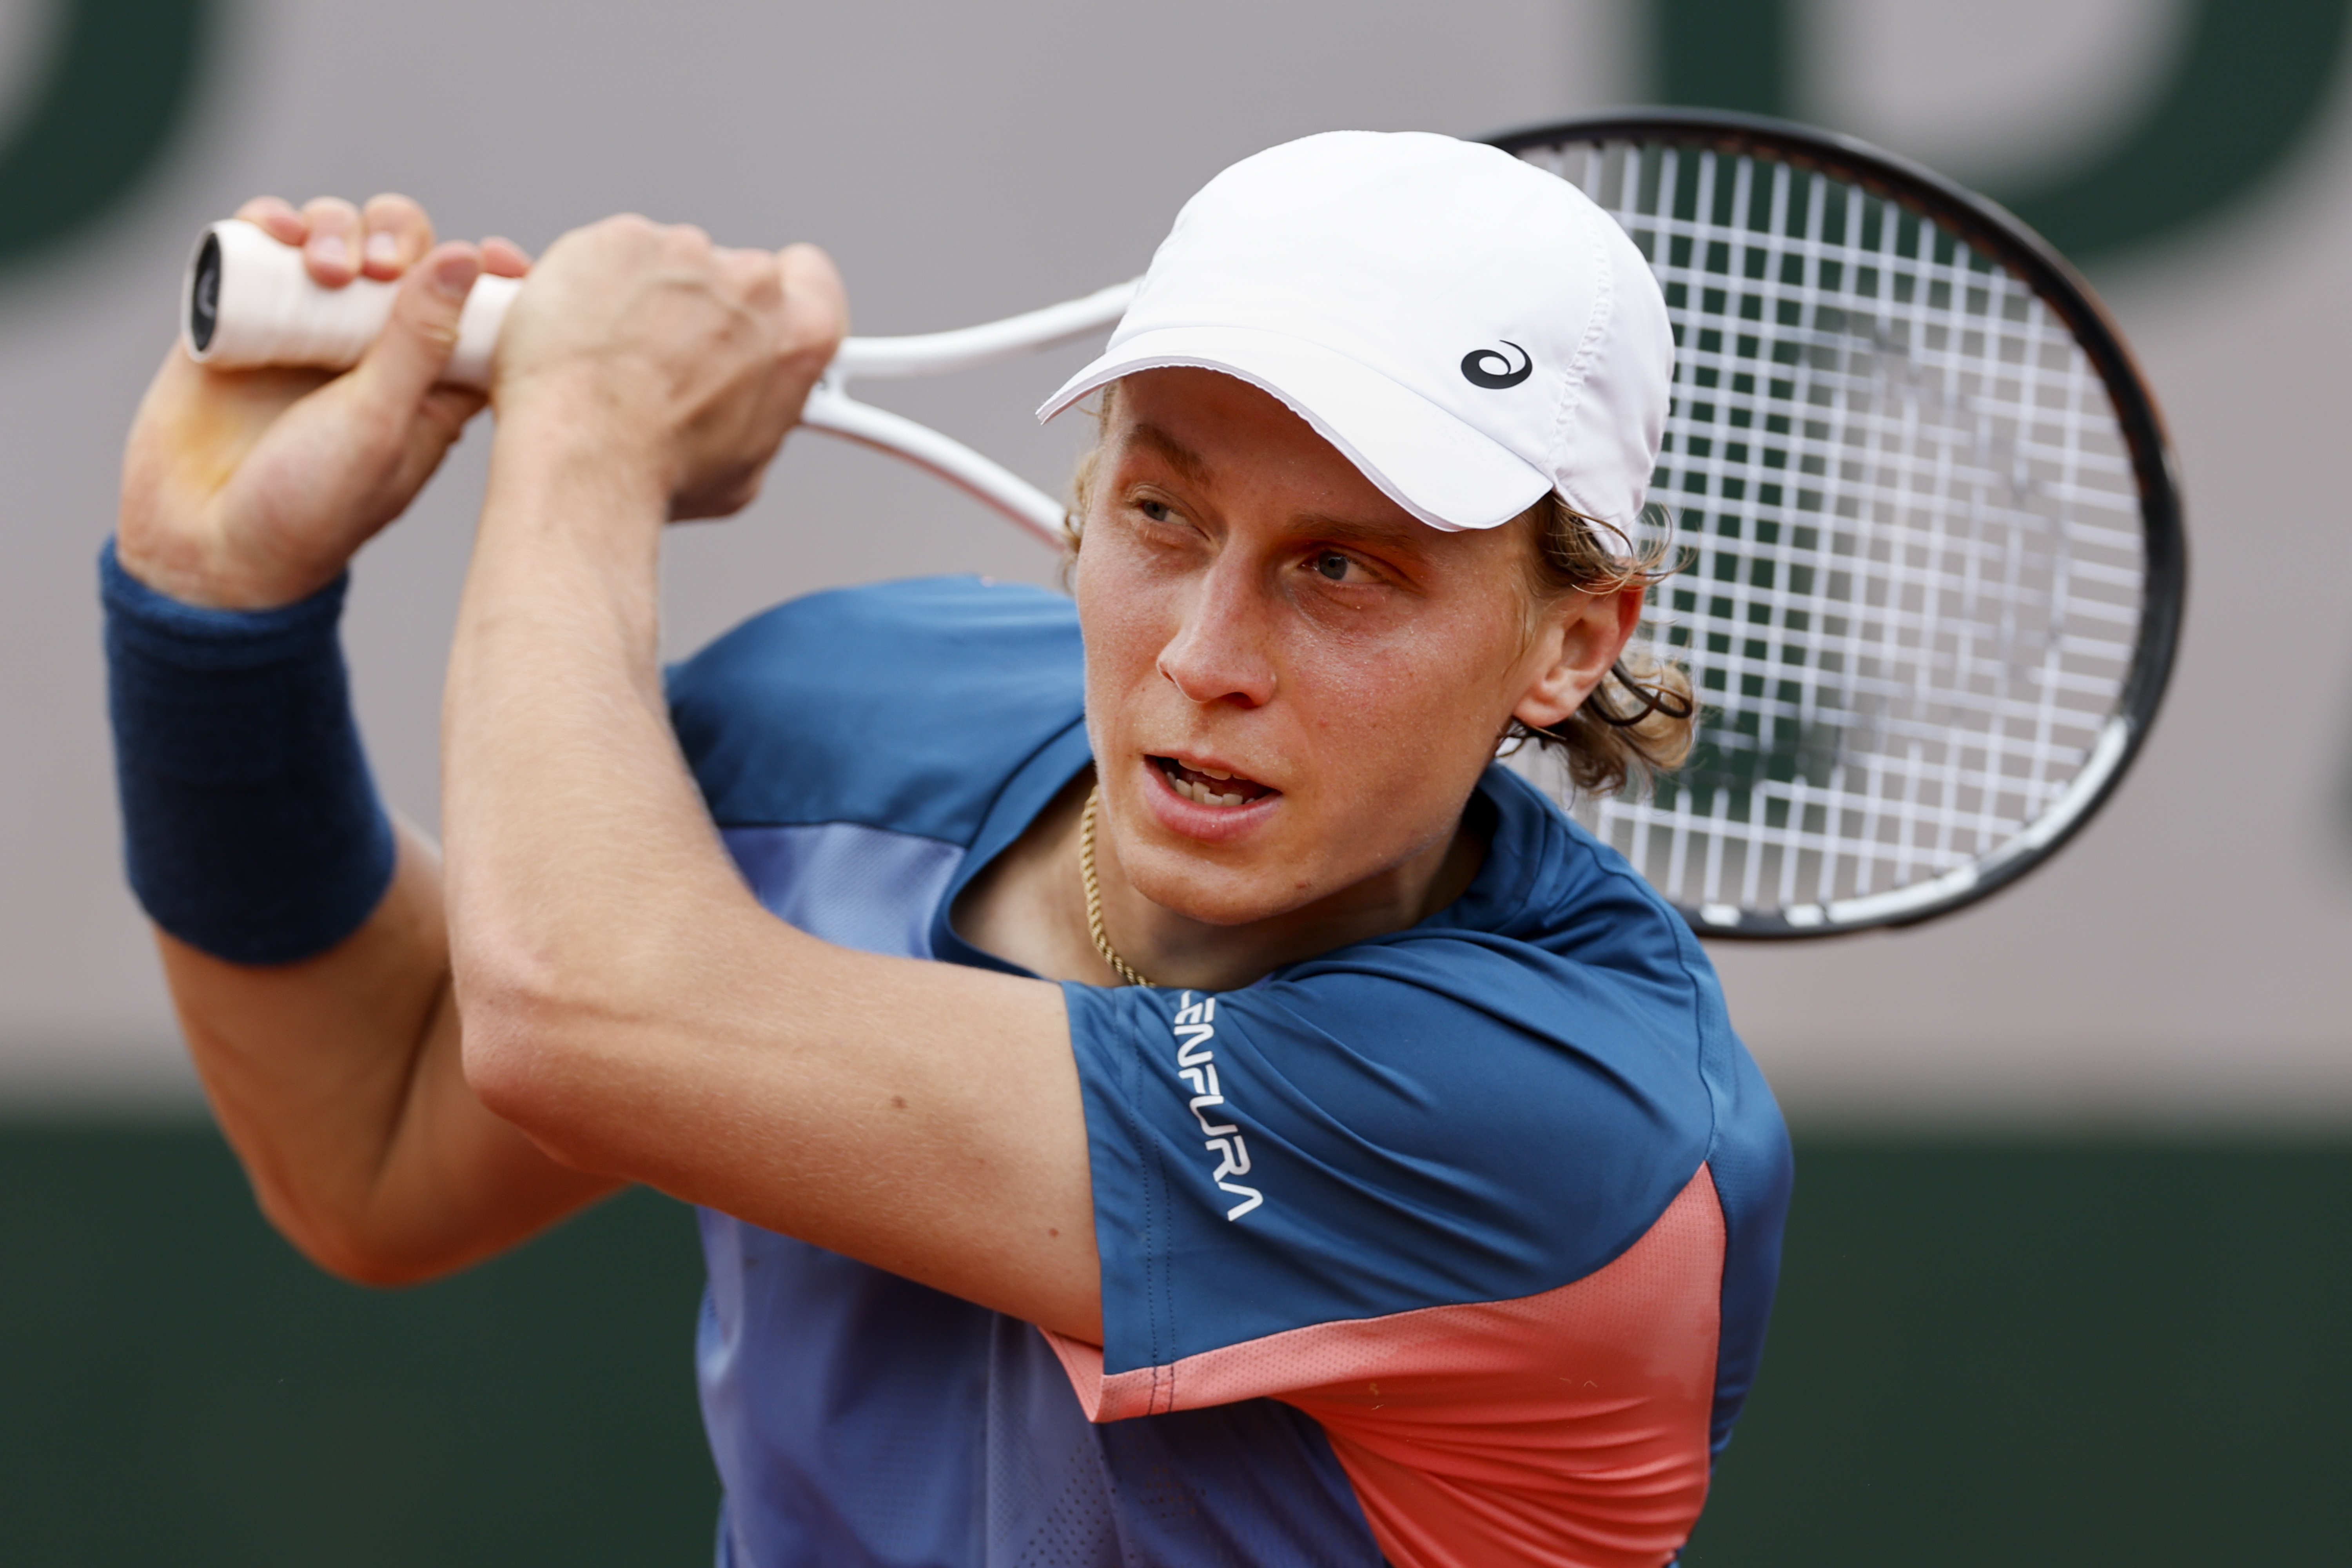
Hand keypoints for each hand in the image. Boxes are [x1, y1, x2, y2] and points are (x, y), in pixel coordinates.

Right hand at [116, 194, 532, 609]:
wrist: (209, 544)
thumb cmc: (314, 504)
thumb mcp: (381, 423)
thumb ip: (422, 341)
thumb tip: (470, 257)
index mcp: (433, 379)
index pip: (477, 302)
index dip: (493, 271)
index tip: (503, 258)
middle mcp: (374, 344)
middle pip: (405, 250)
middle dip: (398, 237)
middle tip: (382, 269)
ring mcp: (307, 324)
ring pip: (336, 236)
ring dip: (335, 228)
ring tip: (326, 268)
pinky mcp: (242, 311)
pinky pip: (261, 243)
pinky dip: (270, 222)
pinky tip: (275, 231)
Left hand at [490, 216, 845, 520]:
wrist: (586, 449)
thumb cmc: (660, 467)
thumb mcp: (744, 469)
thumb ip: (757, 413)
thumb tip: (739, 412)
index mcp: (799, 333)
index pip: (811, 279)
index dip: (783, 298)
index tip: (758, 316)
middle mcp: (751, 283)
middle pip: (732, 274)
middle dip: (702, 308)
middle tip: (667, 362)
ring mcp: (684, 253)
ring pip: (669, 264)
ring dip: (646, 298)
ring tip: (615, 359)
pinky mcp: (620, 241)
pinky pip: (610, 255)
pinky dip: (594, 285)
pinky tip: (582, 336)